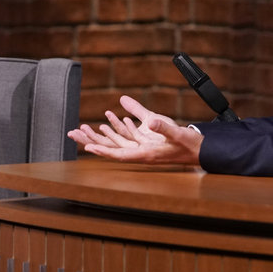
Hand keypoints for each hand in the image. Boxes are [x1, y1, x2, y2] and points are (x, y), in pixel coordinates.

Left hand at [67, 95, 202, 165]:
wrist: (200, 149)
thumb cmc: (189, 144)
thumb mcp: (176, 134)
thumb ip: (161, 127)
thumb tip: (148, 120)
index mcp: (145, 154)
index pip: (118, 154)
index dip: (102, 150)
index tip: (87, 146)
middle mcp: (140, 152)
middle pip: (111, 148)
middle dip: (91, 141)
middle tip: (72, 133)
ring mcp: (143, 146)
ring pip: (117, 141)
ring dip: (101, 133)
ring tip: (84, 127)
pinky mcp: (147, 141)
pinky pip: (129, 134)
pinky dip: (119, 126)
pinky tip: (113, 118)